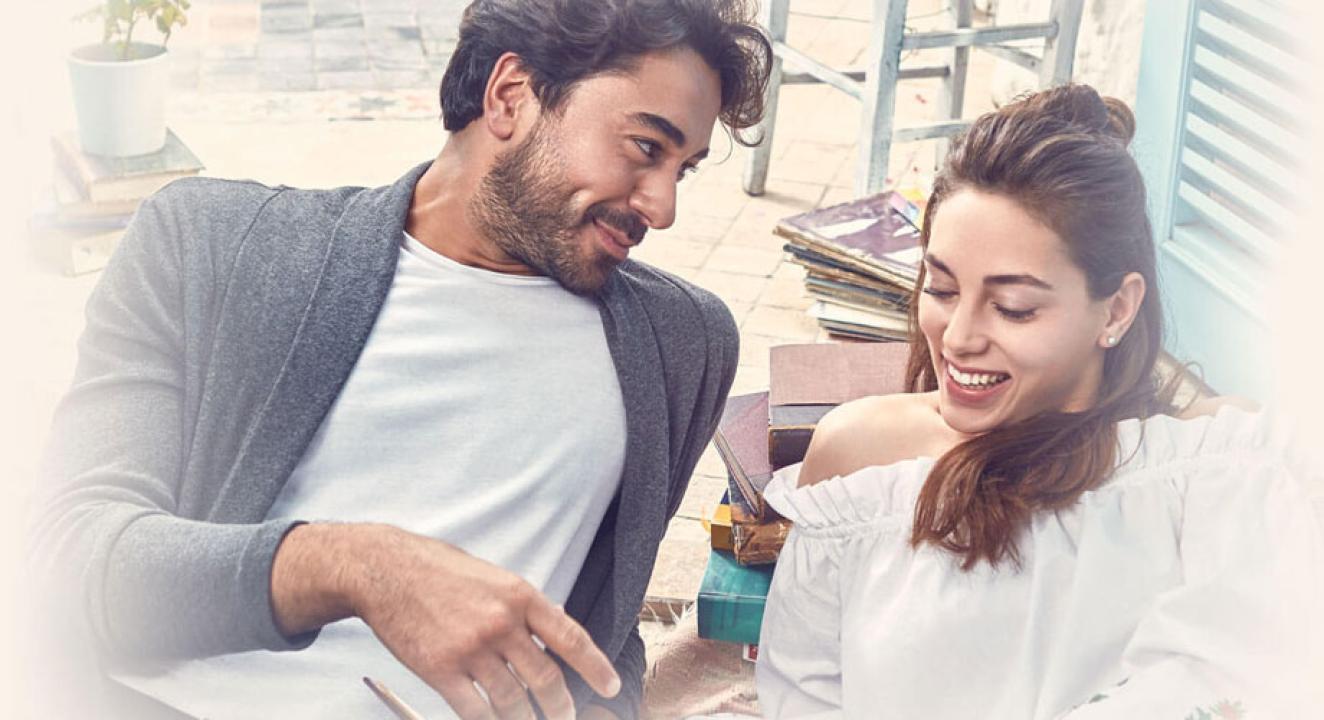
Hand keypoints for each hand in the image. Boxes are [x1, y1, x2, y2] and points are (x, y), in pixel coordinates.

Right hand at [271, 524, 619, 719]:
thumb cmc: (442, 571)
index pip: (571, 638)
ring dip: (526, 719)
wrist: (387, 570)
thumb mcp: (495, 577)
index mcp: (521, 596)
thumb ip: (526, 607)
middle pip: (545, 679)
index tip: (610, 687)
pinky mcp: (440, 669)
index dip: (596, 667)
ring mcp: (471, 648)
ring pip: (513, 701)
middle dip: (561, 706)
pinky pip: (475, 710)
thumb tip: (559, 630)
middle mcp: (501, 623)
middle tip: (566, 716)